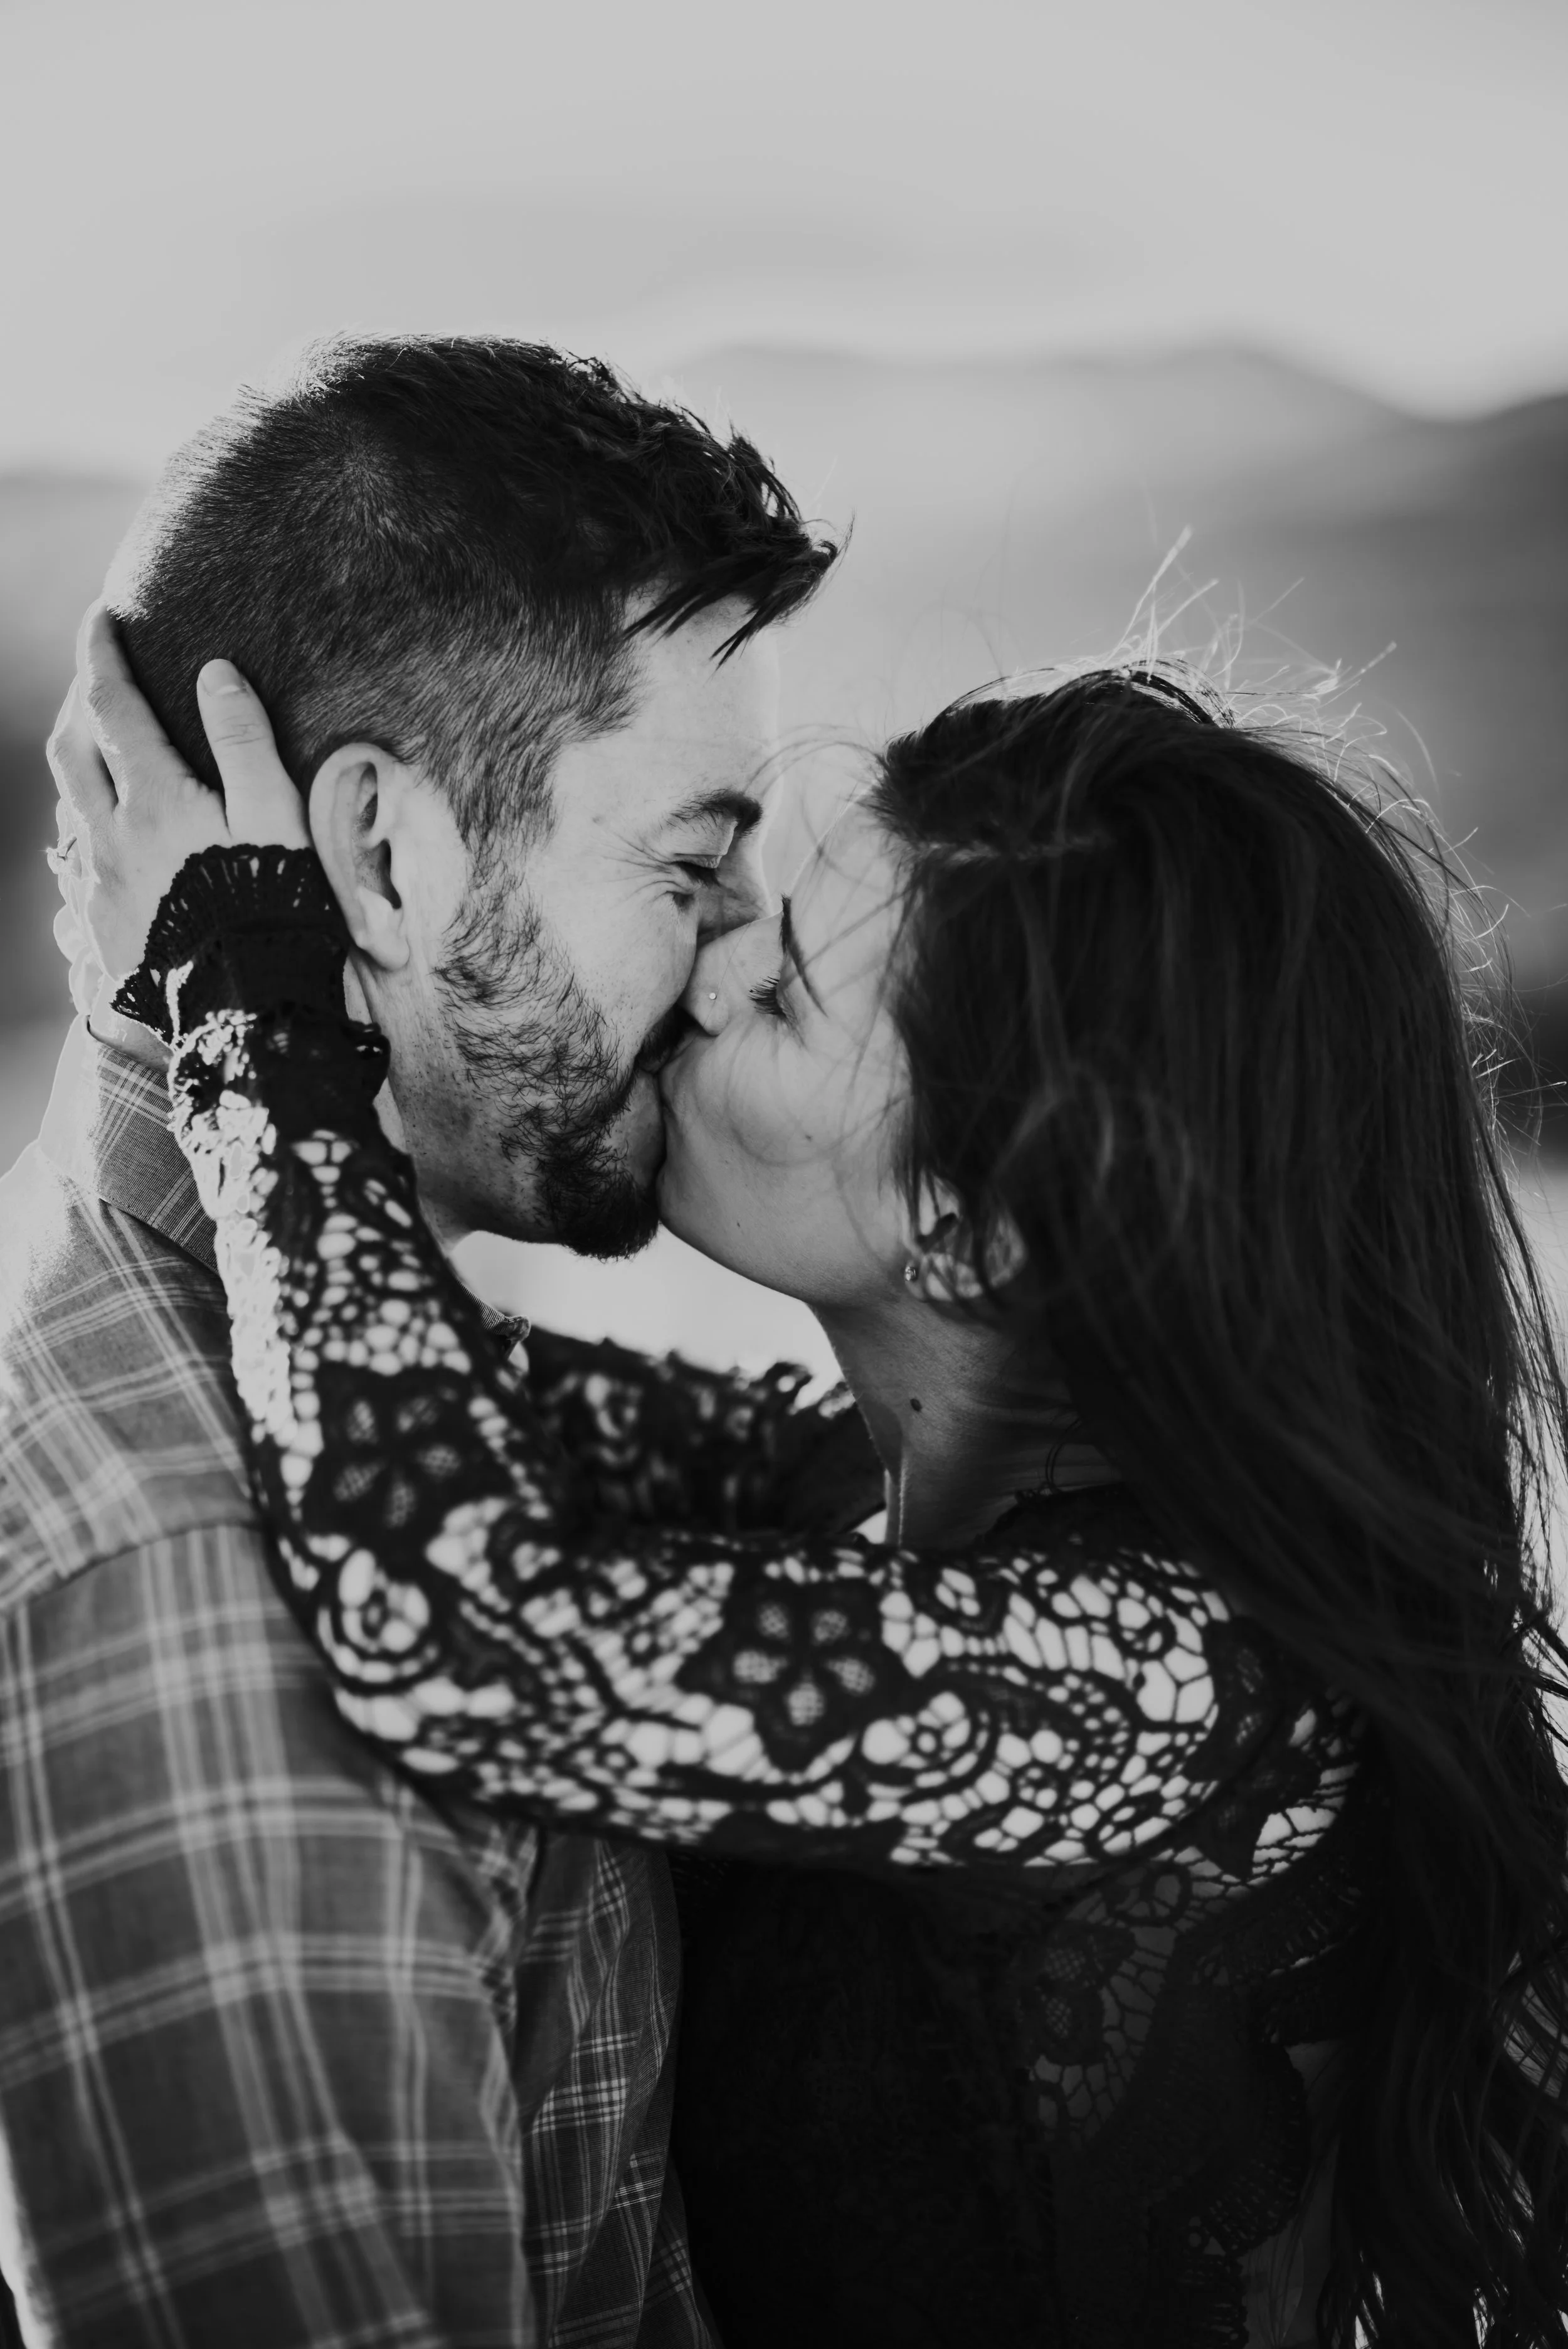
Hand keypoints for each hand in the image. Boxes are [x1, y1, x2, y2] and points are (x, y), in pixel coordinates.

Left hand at [47, 601, 309, 985]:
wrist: (247, 1017)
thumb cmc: (274, 913)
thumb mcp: (276, 820)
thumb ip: (244, 743)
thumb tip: (213, 672)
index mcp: (154, 801)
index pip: (113, 706)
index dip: (102, 655)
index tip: (100, 616)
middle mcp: (111, 839)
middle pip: (72, 753)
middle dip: (80, 707)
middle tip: (99, 683)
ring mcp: (99, 889)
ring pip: (70, 810)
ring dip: (81, 774)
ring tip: (104, 760)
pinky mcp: (102, 934)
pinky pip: (75, 870)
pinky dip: (84, 837)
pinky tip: (103, 844)